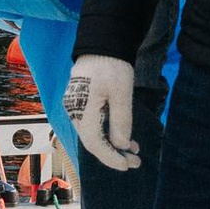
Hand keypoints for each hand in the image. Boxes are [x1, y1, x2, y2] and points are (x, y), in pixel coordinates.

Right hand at [64, 55, 138, 171]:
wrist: (101, 43)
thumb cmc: (112, 64)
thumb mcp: (121, 92)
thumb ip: (121, 120)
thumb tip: (122, 146)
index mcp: (81, 108)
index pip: (94, 142)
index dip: (110, 157)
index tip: (127, 165)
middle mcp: (74, 111)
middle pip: (92, 141)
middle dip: (114, 154)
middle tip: (135, 162)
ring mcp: (75, 107)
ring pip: (93, 134)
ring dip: (113, 145)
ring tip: (134, 151)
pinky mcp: (81, 103)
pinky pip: (93, 125)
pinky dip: (108, 133)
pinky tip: (124, 138)